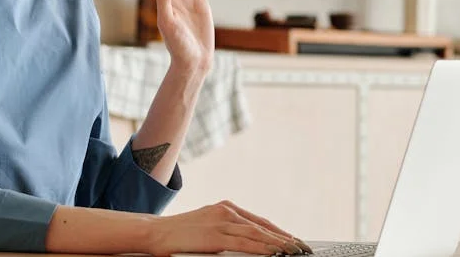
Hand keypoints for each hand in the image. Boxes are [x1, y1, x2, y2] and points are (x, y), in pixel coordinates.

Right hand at [148, 200, 312, 255]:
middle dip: (285, 239)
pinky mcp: (216, 235)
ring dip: (279, 244)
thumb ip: (227, 231)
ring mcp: (221, 221)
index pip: (259, 221)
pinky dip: (262, 248)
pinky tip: (274, 253)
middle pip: (263, 226)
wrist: (157, 232)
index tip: (294, 241)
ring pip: (258, 234)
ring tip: (295, 252)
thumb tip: (249, 243)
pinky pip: (245, 243)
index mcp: (225, 207)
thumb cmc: (180, 233)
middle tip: (303, 248)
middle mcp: (226, 211)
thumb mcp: (207, 226)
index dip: (279, 232)